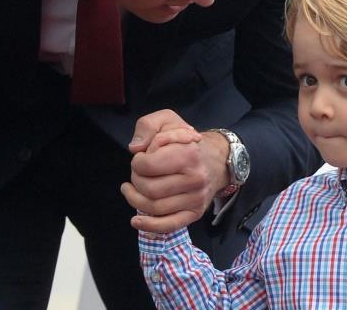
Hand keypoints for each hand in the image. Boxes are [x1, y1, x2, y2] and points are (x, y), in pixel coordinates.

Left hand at [122, 110, 229, 232]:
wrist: (216, 158)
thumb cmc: (186, 140)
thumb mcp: (167, 120)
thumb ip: (147, 126)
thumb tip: (135, 148)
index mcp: (188, 154)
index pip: (147, 166)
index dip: (137, 162)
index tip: (140, 158)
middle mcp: (195, 179)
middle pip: (149, 189)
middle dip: (135, 180)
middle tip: (138, 173)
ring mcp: (196, 198)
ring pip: (154, 208)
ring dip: (135, 200)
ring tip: (130, 190)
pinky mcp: (195, 213)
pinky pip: (169, 225)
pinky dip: (149, 226)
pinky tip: (136, 221)